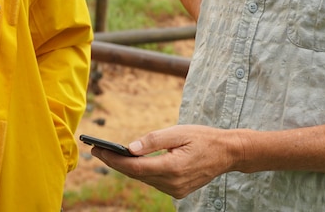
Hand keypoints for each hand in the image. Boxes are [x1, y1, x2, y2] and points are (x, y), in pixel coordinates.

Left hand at [90, 125, 243, 198]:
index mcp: (173, 167)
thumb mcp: (178, 132)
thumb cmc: (203, 138)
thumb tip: (129, 148)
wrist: (228, 153)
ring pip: (144, 179)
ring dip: (127, 168)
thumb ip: (153, 140)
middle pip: (136, 174)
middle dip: (115, 162)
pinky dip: (141, 172)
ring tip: (109, 154)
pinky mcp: (178, 191)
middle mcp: (173, 183)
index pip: (135, 167)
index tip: (97, 149)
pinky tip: (131, 162)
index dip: (113, 160)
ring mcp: (176, 190)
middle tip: (97, 149)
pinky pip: (154, 181)